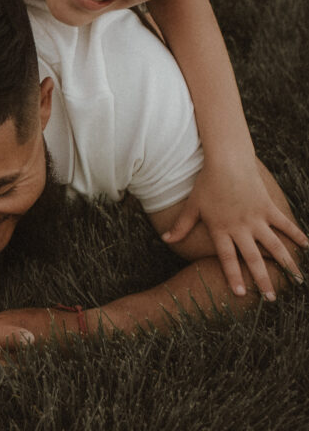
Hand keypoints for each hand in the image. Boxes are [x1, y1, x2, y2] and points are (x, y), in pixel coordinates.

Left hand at [162, 161, 306, 297]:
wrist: (226, 160)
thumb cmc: (207, 182)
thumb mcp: (192, 205)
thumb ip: (181, 225)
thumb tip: (165, 240)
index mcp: (221, 228)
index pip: (228, 258)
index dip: (233, 276)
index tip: (240, 294)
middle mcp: (240, 227)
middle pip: (253, 258)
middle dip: (262, 280)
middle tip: (271, 299)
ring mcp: (256, 218)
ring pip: (274, 246)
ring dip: (286, 264)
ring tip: (297, 280)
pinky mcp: (268, 207)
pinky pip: (284, 224)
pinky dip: (296, 234)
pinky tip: (306, 246)